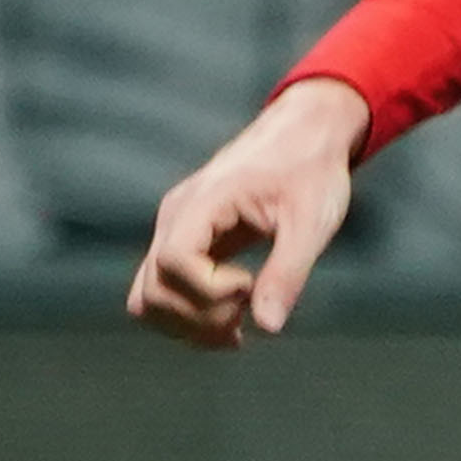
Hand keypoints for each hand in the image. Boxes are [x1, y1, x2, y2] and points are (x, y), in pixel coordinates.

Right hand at [132, 81, 368, 347]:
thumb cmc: (311, 169)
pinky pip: (165, 291)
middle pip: (153, 289)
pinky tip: (232, 322)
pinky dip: (189, 316)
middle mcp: (176, 217)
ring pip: (148, 297)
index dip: (209, 290)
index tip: (251, 282)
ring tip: (238, 326)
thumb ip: (287, 273)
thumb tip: (268, 326)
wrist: (305, 134)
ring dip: (188, 324)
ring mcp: (175, 230)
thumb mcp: (311, 222)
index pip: (172, 262)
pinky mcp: (186, 243)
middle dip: (200, 316)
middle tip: (250, 307)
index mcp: (203, 201)